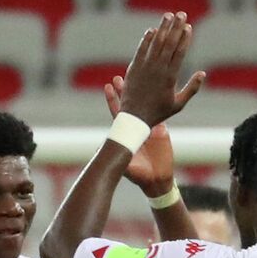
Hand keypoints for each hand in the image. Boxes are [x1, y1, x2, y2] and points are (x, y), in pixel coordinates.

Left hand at [104, 75, 175, 192]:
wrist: (157, 181)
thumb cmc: (139, 175)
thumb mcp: (125, 166)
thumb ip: (112, 156)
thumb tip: (94, 148)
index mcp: (125, 134)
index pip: (117, 112)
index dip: (112, 99)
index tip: (108, 85)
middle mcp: (136, 128)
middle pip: (129, 105)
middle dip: (125, 90)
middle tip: (119, 76)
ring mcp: (149, 128)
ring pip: (145, 106)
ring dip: (142, 93)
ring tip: (139, 78)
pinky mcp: (162, 131)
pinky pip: (161, 114)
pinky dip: (161, 102)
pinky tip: (160, 89)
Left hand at [118, 13, 205, 126]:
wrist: (134, 118)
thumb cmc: (158, 112)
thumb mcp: (178, 104)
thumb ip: (192, 88)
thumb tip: (203, 73)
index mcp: (171, 77)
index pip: (180, 52)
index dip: (185, 38)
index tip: (189, 26)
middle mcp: (158, 69)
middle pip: (169, 44)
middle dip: (176, 27)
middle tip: (181, 14)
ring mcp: (145, 68)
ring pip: (156, 44)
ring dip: (162, 28)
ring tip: (168, 16)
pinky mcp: (134, 68)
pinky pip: (141, 50)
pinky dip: (146, 40)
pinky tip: (152, 30)